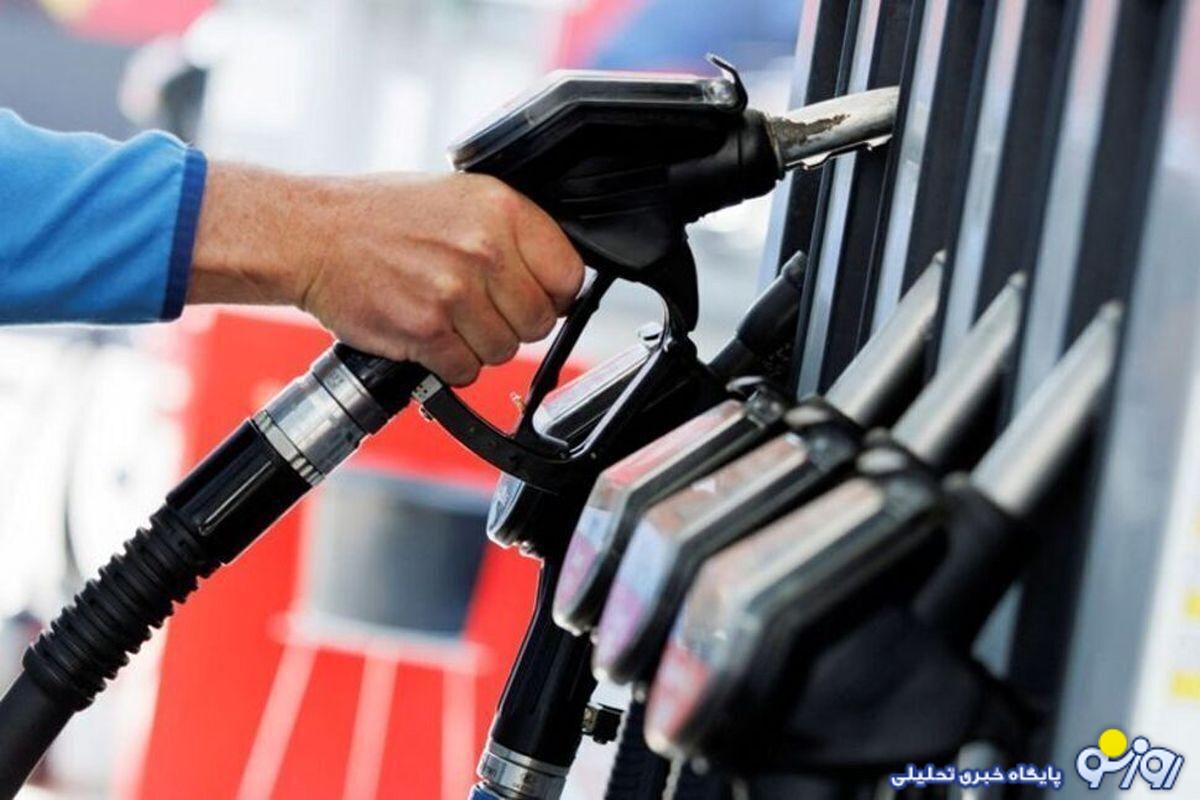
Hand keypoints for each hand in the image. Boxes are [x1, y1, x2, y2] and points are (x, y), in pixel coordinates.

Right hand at [189, 164, 583, 384]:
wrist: (313, 234)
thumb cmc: (381, 216)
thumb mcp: (460, 198)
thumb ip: (511, 234)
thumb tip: (555, 278)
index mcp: (503, 209)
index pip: (569, 275)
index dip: (554, 296)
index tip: (533, 297)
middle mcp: (485, 248)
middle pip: (540, 321)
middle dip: (512, 324)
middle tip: (477, 309)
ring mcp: (456, 291)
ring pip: (504, 351)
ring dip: (477, 346)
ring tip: (445, 317)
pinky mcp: (427, 329)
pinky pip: (465, 370)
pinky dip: (447, 364)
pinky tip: (426, 334)